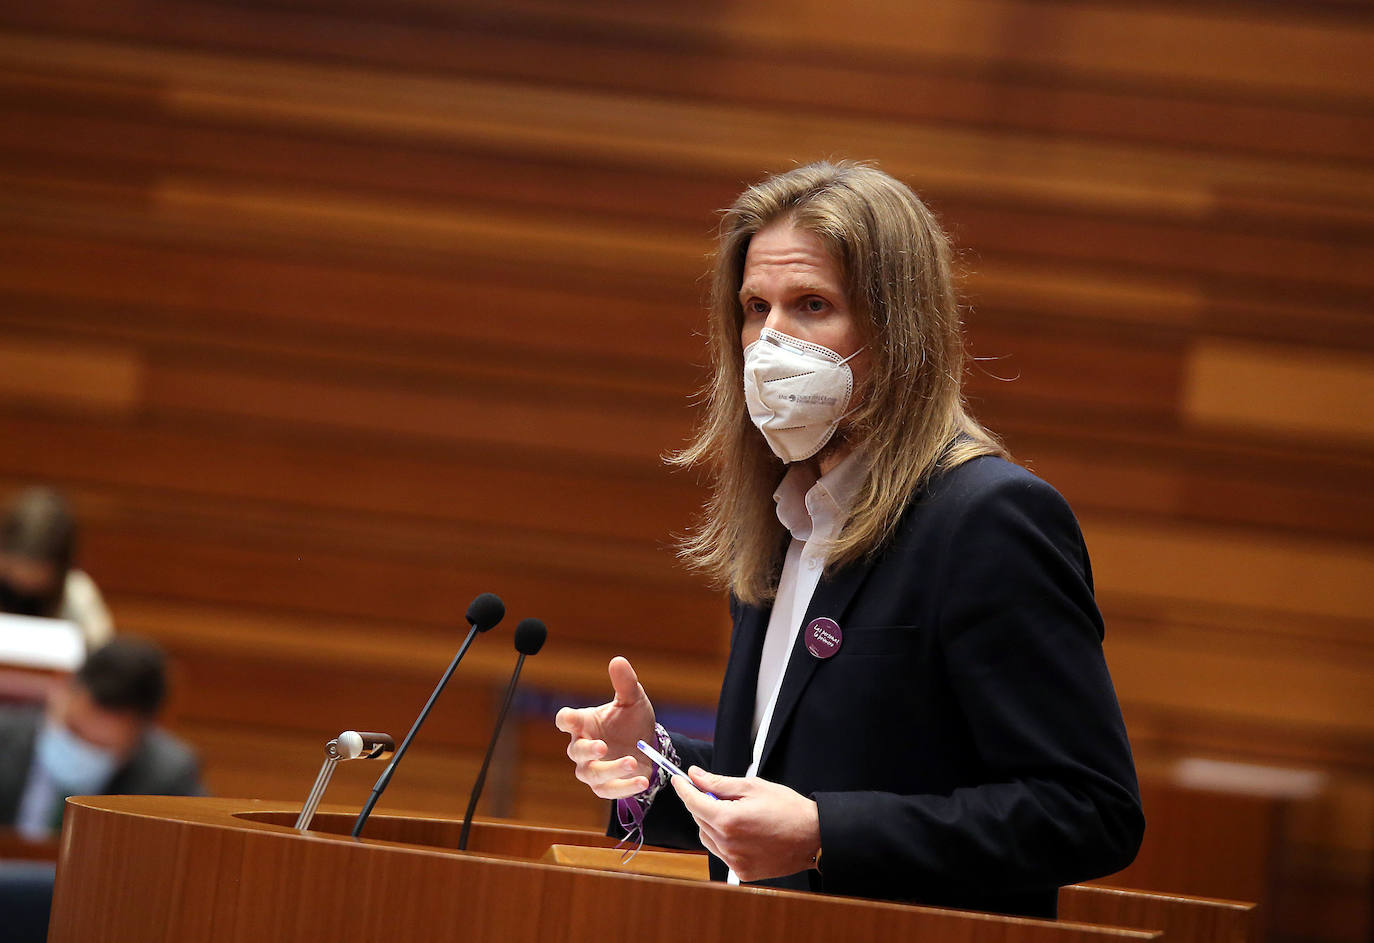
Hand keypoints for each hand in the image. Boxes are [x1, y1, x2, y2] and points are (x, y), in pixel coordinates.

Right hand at [554, 656, 656, 798]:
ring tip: (631, 762)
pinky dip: (625, 787)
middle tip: (603, 746)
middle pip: (576, 751)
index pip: (566, 720)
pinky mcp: (605, 786)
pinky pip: (609, 790)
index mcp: (585, 723)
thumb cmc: (633, 721)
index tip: (570, 719)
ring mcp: (592, 768)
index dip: (566, 720)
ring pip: (592, 773)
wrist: (648, 747)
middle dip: (588, 750)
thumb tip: (618, 660)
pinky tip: (642, 780)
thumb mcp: (633, 700)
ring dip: (611, 770)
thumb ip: (625, 683)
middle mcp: (584, 747)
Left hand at [672, 767, 820, 881]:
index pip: (693, 802)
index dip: (683, 788)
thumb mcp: (752, 787)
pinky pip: (721, 853)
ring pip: (707, 838)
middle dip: (702, 804)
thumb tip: (694, 775)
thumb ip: (718, 783)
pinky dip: (723, 840)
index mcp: (728, 820)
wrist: (814, 836)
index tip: (679, 779)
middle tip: (717, 792)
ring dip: (712, 823)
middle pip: (699, 820)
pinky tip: (742, 830)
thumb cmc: (788, 808)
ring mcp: (734, 861)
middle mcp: (727, 844)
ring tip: (734, 812)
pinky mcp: (742, 872)